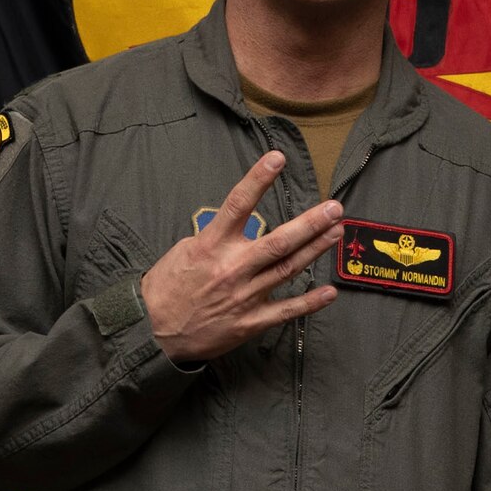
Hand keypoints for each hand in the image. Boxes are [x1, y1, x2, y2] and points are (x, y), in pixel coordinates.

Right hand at [139, 151, 341, 361]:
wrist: (153, 331)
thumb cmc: (167, 288)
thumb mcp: (184, 251)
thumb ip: (214, 237)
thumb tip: (237, 225)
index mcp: (212, 246)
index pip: (238, 204)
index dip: (258, 179)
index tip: (277, 158)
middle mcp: (232, 268)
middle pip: (278, 241)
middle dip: (310, 223)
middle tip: (334, 208)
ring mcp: (244, 296)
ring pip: (288, 269)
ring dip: (315, 250)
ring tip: (337, 232)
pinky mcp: (250, 321)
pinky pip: (286, 311)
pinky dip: (309, 302)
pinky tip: (330, 292)